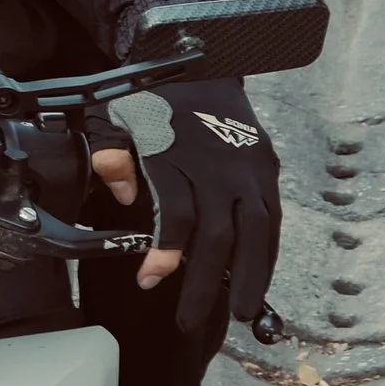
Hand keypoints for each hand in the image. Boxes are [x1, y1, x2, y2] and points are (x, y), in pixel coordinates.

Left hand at [93, 79, 280, 345]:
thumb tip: (119, 187)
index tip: (150, 280)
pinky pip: (271, 219)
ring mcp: (248, 169)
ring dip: (250, 275)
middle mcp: (217, 166)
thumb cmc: (157, 101)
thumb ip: (112, 151)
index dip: (164, 252)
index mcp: (177, 155)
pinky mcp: (266, 169)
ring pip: (254, 230)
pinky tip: (259, 280)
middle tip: (191, 320)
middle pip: (218, 233)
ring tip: (242, 312)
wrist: (205, 64)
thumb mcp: (118, 116)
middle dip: (207, 282)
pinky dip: (267, 253)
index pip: (175, 213)